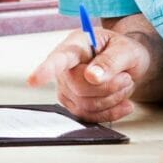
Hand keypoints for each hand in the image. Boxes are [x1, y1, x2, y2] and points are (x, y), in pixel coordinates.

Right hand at [26, 26, 150, 121]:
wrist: (128, 64)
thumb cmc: (123, 51)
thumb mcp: (126, 49)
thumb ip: (110, 61)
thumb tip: (92, 77)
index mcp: (75, 45)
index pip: (58, 59)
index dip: (45, 70)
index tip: (33, 81)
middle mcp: (65, 67)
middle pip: (79, 87)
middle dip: (109, 86)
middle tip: (126, 77)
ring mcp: (67, 88)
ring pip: (86, 105)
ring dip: (113, 98)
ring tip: (124, 83)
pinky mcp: (74, 105)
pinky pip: (90, 117)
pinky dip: (112, 112)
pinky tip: (125, 104)